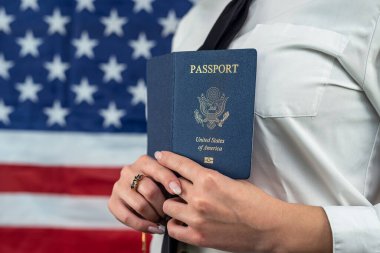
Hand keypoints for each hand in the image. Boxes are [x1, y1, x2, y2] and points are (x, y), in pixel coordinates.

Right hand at [108, 154, 181, 233]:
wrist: (138, 193)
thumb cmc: (159, 185)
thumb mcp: (165, 178)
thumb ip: (172, 180)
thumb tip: (180, 191)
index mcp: (143, 161)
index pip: (158, 170)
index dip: (169, 181)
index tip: (178, 192)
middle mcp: (128, 171)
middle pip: (149, 190)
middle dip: (162, 205)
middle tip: (169, 213)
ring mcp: (118, 187)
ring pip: (140, 205)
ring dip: (154, 216)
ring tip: (162, 220)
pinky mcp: (112, 203)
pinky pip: (128, 218)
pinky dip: (144, 226)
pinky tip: (155, 229)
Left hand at [156, 151, 331, 252]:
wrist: (269, 227)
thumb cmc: (256, 203)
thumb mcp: (234, 181)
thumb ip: (211, 178)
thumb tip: (195, 175)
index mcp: (210, 179)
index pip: (181, 165)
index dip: (168, 159)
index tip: (160, 155)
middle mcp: (200, 197)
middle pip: (171, 185)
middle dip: (171, 184)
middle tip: (173, 186)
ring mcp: (197, 218)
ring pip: (168, 206)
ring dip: (172, 204)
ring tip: (181, 205)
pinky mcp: (199, 236)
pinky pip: (173, 228)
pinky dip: (175, 224)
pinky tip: (182, 221)